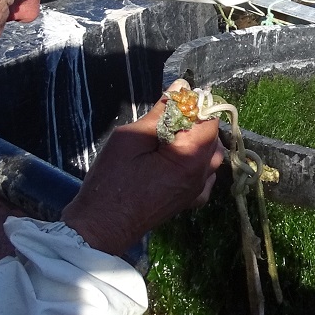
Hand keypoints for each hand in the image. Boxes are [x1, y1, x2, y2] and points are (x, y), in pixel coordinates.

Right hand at [62, 92, 225, 256]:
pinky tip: (174, 160)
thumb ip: (160, 112)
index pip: (209, 120)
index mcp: (190, 158)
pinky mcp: (191, 200)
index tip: (174, 103)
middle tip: (164, 121)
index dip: (194, 106)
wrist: (101, 226)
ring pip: (211, 154)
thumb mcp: (131, 138)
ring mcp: (198, 190)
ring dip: (195, 141)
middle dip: (194, 123)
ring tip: (165, 139)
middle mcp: (202, 175)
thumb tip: (181, 88)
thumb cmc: (111, 181)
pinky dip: (195, 161)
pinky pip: (205, 174)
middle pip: (212, 136)